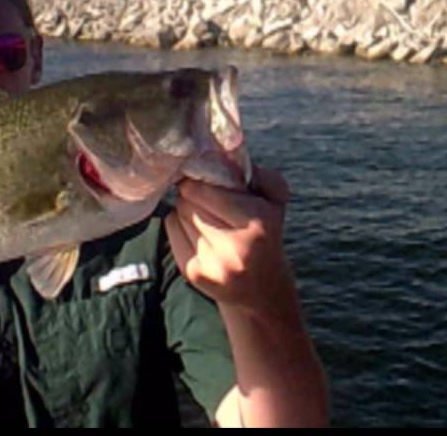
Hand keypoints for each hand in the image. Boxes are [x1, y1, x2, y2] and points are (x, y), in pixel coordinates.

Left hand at [164, 165, 298, 319]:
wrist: (261, 291)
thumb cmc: (266, 235)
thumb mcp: (275, 202)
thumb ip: (261, 175)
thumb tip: (230, 155)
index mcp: (258, 223)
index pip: (205, 190)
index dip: (201, 181)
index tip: (204, 180)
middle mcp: (235, 247)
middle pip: (188, 201)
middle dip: (193, 195)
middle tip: (205, 199)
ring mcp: (212, 263)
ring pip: (177, 214)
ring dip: (187, 211)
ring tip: (206, 220)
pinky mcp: (193, 273)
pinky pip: (171, 231)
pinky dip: (179, 226)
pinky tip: (198, 234)